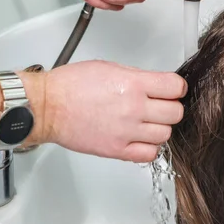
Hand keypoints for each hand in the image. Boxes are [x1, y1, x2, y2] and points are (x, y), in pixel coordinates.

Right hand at [42, 60, 186, 162]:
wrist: (47, 107)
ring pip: (165, 134)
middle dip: (171, 108)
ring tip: (147, 123)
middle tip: (160, 106)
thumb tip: (157, 85)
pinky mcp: (117, 150)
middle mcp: (134, 108)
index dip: (176, 88)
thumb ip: (137, 77)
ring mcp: (127, 131)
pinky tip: (140, 139)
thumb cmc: (71, 85)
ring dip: (160, 128)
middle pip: (176, 113)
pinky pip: (149, 154)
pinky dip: (149, 147)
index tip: (171, 90)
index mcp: (133, 84)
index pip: (175, 87)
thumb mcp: (109, 68)